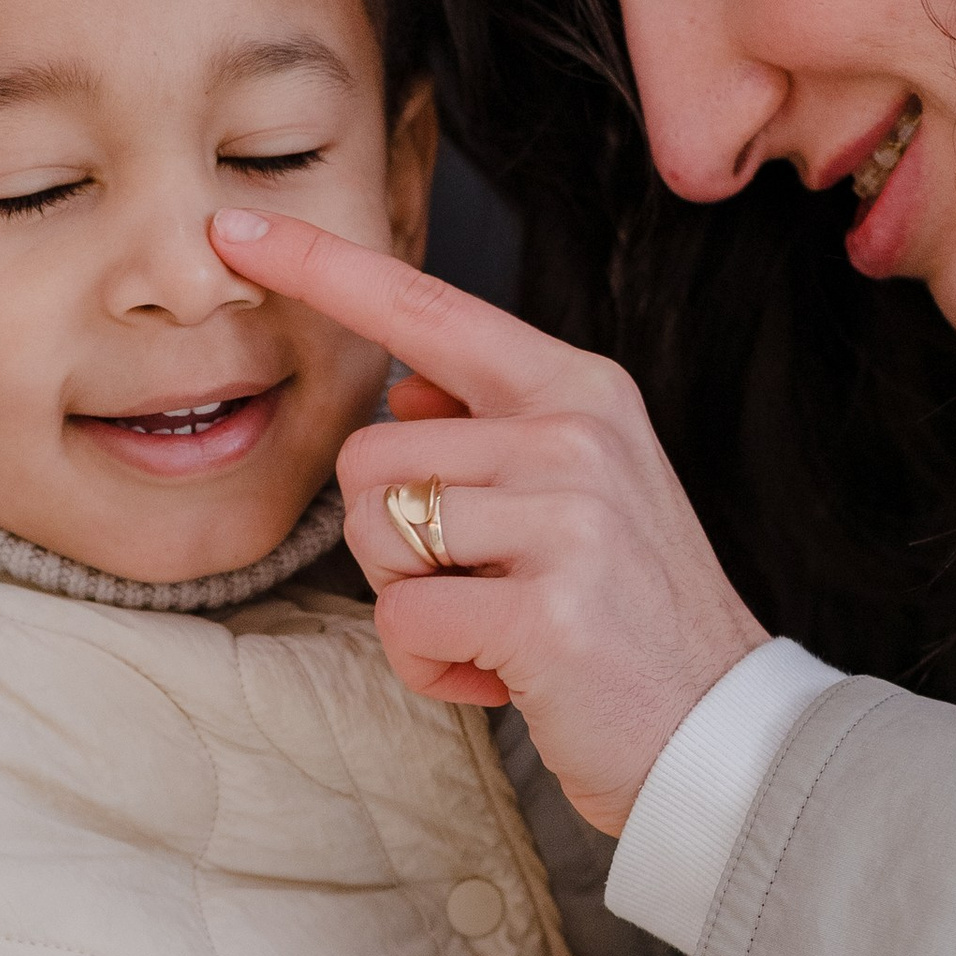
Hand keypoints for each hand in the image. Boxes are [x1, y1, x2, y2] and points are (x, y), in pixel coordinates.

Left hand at [213, 209, 764, 834]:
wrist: (721, 729)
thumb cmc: (630, 615)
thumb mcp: (578, 494)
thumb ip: (489, 430)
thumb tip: (404, 393)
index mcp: (577, 388)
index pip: (426, 307)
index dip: (320, 266)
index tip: (235, 227)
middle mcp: (573, 433)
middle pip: (366, 456)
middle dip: (390, 543)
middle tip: (482, 590)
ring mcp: (565, 516)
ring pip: (375, 535)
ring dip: (411, 606)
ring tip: (496, 630)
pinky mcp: (547, 607)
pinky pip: (405, 622)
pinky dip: (430, 668)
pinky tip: (502, 675)